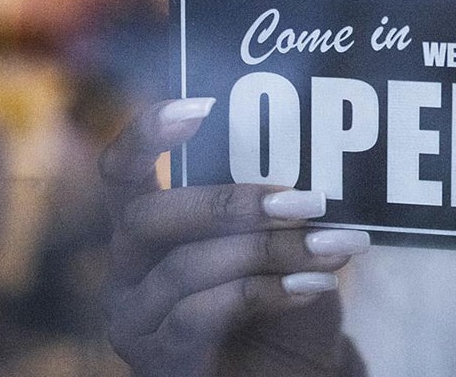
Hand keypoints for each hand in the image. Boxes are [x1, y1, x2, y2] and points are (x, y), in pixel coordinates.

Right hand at [99, 98, 369, 375]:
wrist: (298, 371)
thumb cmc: (287, 298)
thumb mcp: (284, 241)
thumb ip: (279, 201)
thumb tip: (319, 145)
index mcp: (148, 227)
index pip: (121, 172)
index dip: (146, 135)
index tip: (200, 106)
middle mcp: (129, 270)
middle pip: (148, 217)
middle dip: (230, 202)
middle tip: (305, 200)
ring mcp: (137, 320)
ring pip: (186, 268)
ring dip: (269, 251)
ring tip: (334, 248)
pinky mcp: (162, 361)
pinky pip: (201, 315)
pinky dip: (265, 292)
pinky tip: (315, 285)